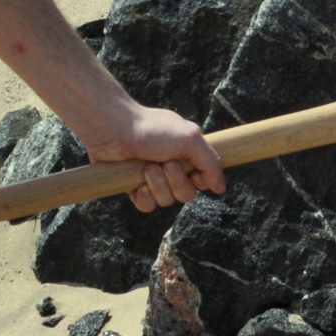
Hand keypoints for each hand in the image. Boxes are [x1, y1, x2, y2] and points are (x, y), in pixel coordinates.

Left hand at [87, 102, 225, 213]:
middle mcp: (171, 167)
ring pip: (166, 201)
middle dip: (177, 181)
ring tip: (147, 166)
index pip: (203, 180)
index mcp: (186, 154)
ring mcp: (152, 179)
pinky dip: (144, 195)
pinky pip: (147, 206)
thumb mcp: (189, 139)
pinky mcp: (133, 188)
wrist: (114, 130)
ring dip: (158, 184)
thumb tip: (221, 189)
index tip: (194, 172)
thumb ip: (211, 163)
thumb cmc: (151, 129)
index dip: (200, 181)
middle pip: (186, 194)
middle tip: (165, 162)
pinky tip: (137, 183)